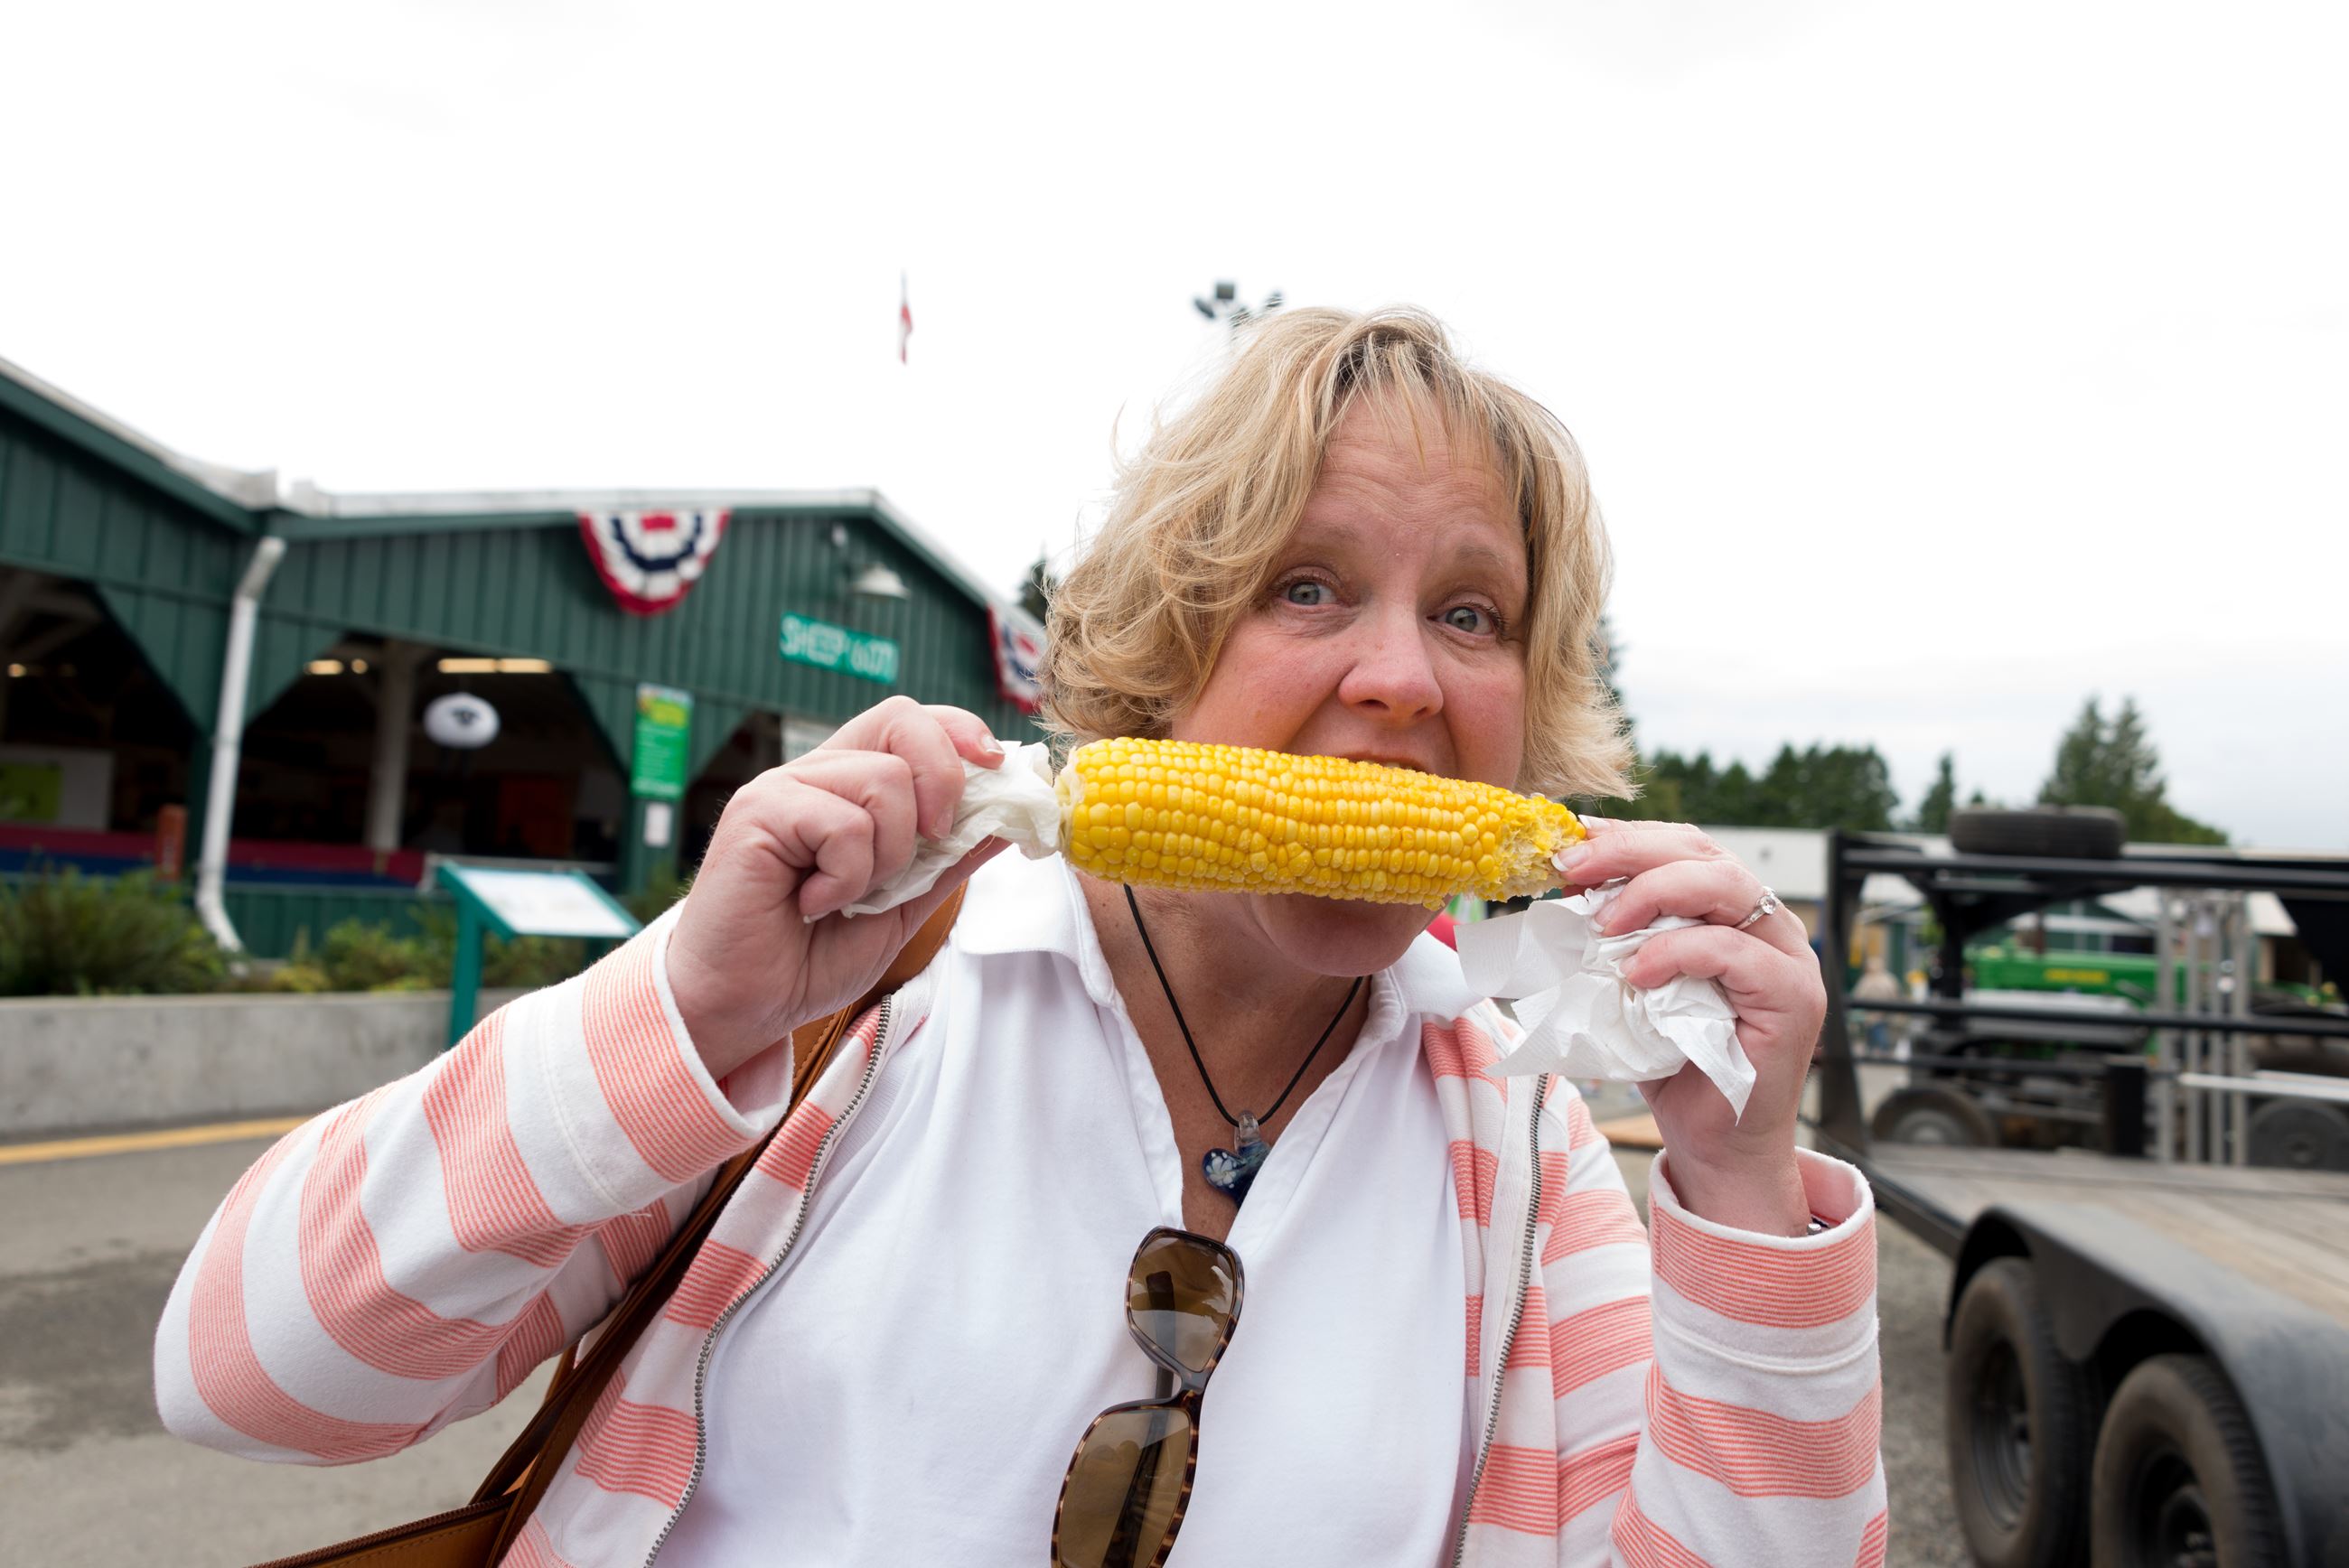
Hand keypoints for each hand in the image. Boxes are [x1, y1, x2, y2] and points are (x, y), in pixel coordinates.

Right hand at [665, 696, 1010, 1080]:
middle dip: (942, 780)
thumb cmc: (810, 955)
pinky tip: (813, 904)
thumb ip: (947, 861)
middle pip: (901, 722)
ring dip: (889, 855)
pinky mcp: (757, 812)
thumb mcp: (903, 908)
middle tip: (933, 839)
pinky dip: (847, 877)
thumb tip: (1006, 822)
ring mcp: (783, 787)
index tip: (994, 765)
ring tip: (847, 896)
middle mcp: (815, 774)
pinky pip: (843, 824)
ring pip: (883, 780)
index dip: (958, 731)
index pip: (910, 721)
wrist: (745, 1006)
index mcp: (848, 786)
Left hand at [1557, 818, 1822, 1235]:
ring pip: (1726, 887)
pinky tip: (1636, 972)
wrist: (1714, 1145)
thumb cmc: (1674, 1067)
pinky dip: (1678, 952)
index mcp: (1735, 913)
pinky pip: (1735, 953)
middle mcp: (1770, 926)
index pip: (1688, 848)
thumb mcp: (1632, 986)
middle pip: (1706, 856)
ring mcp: (1789, 959)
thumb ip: (1616, 938)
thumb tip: (1561, 889)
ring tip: (1601, 922)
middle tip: (1573, 867)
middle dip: (1631, 852)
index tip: (1573, 842)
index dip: (1631, 837)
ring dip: (1652, 893)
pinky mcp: (1794, 999)